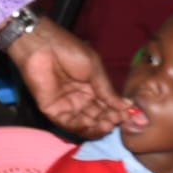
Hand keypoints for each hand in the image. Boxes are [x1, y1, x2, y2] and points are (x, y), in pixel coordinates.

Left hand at [7, 17, 122, 137]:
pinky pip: (68, 124)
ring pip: (84, 124)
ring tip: (107, 125)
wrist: (43, 45)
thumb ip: (107, 90)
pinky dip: (81, 127)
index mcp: (91, 88)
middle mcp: (80, 99)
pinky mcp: (52, 110)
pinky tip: (92, 125)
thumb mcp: (95, 68)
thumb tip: (127, 106)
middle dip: (109, 121)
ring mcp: (66, 105)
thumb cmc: (69, 50)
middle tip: (118, 122)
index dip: (117, 112)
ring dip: (97, 127)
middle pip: (97, 117)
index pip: (107, 106)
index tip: (129, 116)